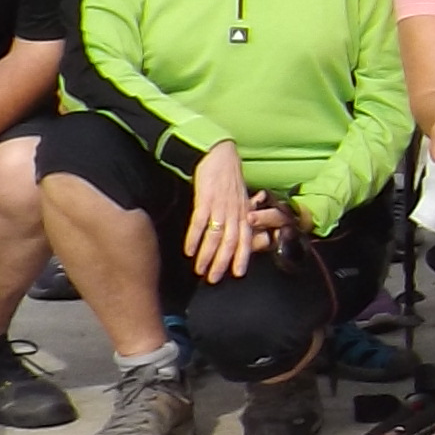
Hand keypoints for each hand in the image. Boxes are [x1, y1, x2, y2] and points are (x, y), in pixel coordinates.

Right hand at [184, 144, 259, 284]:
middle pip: (230, 242)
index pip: (246, 238)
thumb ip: (241, 217)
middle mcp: (235, 211)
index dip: (242, 256)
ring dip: (207, 254)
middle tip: (214, 278)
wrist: (221, 156)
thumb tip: (239, 236)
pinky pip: (199, 222)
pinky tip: (188, 250)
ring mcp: (220, 206)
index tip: (238, 273)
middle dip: (223, 262)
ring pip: (215, 235)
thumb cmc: (230, 180)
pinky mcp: (205, 199)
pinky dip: (194, 237)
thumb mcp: (241, 199)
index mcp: (244, 212)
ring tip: (200, 269)